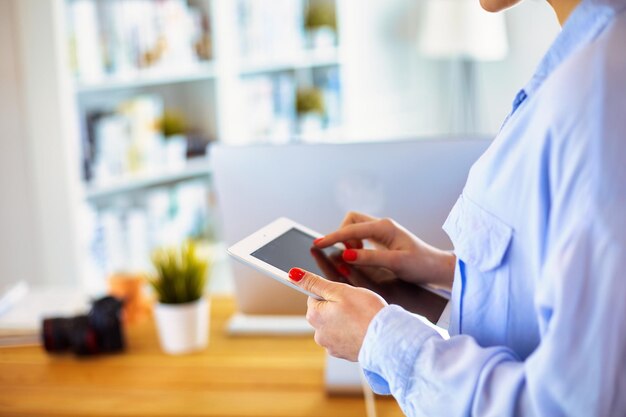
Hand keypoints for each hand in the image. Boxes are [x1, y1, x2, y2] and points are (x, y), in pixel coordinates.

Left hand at [288, 267, 386, 361]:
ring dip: (345, 321)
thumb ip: (314, 283)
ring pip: (334, 326)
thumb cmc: (366, 312)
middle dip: (337, 307)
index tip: (345, 295)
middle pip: (324, 313)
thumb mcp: (339, 290)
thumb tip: (293, 274)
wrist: (387, 339)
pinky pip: (344, 338)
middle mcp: (318, 334)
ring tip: (362, 318)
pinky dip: (352, 333)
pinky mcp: (344, 354)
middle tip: (356, 306)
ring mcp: (331, 346)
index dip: (331, 293)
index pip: (314, 297)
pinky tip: (364, 329)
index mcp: (314, 316)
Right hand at [314, 211, 454, 289]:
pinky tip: (358, 256)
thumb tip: (345, 255)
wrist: (438, 268)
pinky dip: (354, 244)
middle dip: (341, 234)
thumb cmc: (421, 265)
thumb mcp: (395, 264)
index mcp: (385, 227)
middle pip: (351, 220)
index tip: (318, 244)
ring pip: (354, 227)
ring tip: (353, 258)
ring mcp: (382, 231)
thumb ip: (369, 258)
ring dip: (348, 240)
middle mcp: (382, 225)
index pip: (351, 228)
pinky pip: (360, 236)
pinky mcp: (382, 240)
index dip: (333, 237)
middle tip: (344, 254)